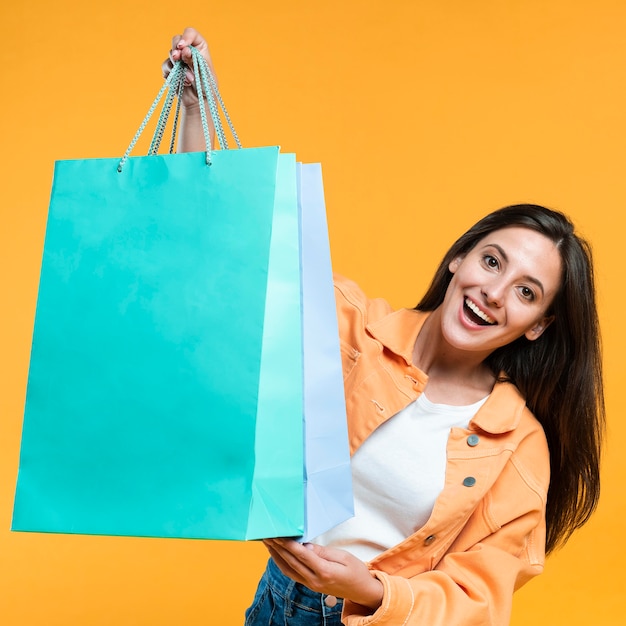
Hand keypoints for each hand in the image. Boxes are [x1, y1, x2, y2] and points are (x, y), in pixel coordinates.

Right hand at [161, 27, 215, 151]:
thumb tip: (184, 50)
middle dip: (176, 49)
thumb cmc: (207, 87)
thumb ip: (194, 59)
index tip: (183, 47)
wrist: (200, 104)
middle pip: (176, 40)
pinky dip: (172, 74)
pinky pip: (165, 67)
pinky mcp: (171, 71)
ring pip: (170, 54)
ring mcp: (178, 61)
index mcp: (200, 48)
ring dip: (177, 66)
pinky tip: (183, 83)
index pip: (191, 34)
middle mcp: (188, 52)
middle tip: (178, 58)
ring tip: (189, 79)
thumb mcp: (204, 72)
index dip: (186, 37)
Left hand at [263, 538, 383, 610]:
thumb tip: (306, 546)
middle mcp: (314, 580)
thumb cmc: (356, 571)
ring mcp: (311, 585)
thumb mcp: (344, 557)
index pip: (302, 556)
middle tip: (267, 534)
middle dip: (278, 547)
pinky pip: (292, 574)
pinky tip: (277, 555)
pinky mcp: (310, 585)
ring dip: (276, 556)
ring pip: (288, 569)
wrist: (362, 591)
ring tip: (268, 542)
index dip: (289, 545)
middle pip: (292, 562)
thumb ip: (323, 552)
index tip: (279, 535)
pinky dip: (282, 564)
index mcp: (325, 572)